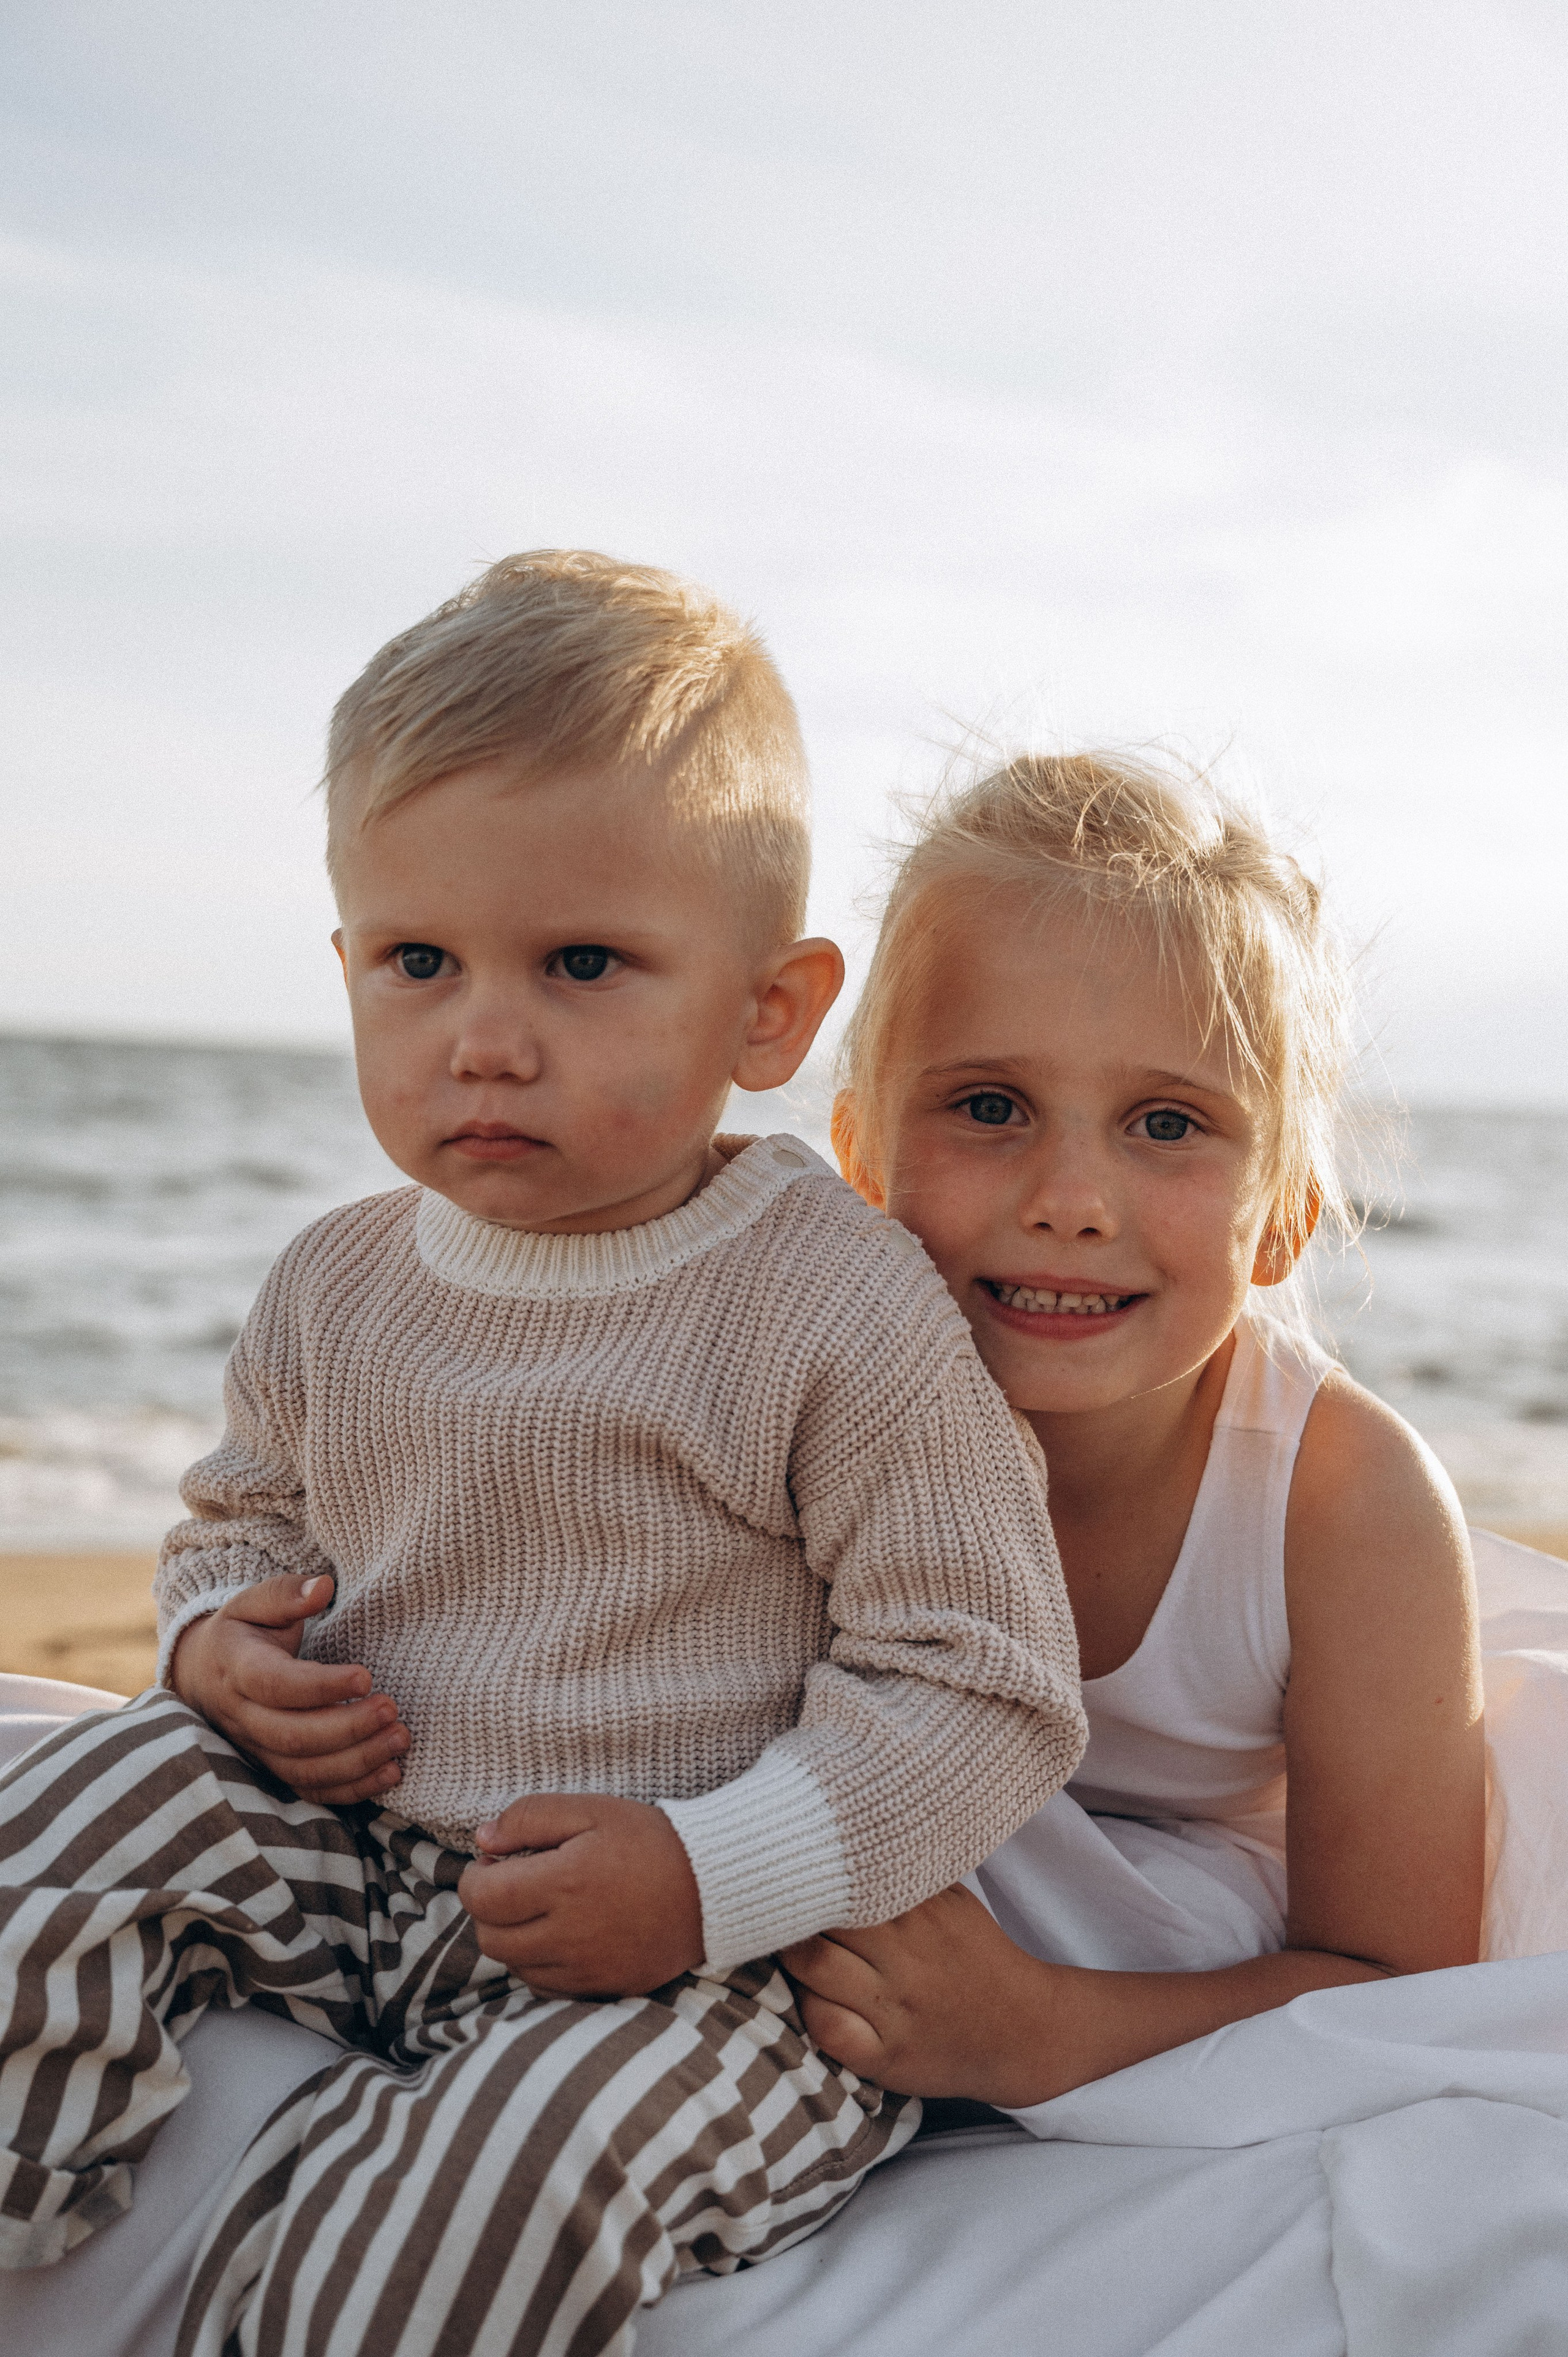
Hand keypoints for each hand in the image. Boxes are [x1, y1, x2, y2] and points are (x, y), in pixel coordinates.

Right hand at [169, 1574, 410, 1805]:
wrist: (202, 1673)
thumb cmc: (241, 1631)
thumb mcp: (254, 1602)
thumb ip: (286, 1593)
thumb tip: (324, 1586)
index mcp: (236, 1668)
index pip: (275, 1685)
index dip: (321, 1686)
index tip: (366, 1675)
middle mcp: (241, 1716)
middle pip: (292, 1736)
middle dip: (347, 1728)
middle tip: (392, 1710)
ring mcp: (254, 1750)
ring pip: (302, 1771)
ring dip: (356, 1762)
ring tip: (399, 1741)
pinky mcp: (271, 1770)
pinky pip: (309, 1791)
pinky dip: (350, 1790)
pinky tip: (389, 1774)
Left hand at [458, 1794, 703, 1997]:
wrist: (712, 1887)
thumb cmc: (650, 1841)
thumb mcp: (592, 1809)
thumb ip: (530, 1816)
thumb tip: (483, 1839)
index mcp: (563, 1883)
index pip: (481, 1897)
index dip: (475, 1877)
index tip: (495, 1862)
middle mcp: (569, 1934)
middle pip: (490, 1938)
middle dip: (490, 1909)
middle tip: (515, 1883)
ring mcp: (586, 1968)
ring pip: (515, 1965)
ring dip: (513, 1937)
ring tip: (541, 1907)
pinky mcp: (603, 1987)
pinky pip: (546, 1986)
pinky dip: (540, 1963)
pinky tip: (561, 1934)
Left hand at [781, 1886, 1061, 2105]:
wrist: (1024, 2031)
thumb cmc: (975, 1956)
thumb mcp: (952, 1900)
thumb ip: (904, 1871)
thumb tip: (847, 1831)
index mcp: (919, 1912)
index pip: (844, 1880)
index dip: (807, 1874)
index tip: (782, 1866)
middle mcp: (905, 1958)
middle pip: (820, 1922)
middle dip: (786, 1914)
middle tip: (768, 1908)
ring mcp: (895, 2010)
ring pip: (813, 1972)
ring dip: (788, 1957)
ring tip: (782, 1947)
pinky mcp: (887, 2057)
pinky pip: (828, 2030)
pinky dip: (806, 2012)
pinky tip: (808, 1998)